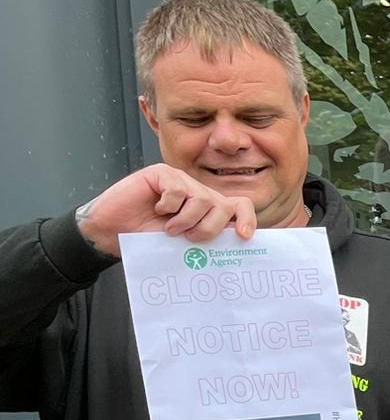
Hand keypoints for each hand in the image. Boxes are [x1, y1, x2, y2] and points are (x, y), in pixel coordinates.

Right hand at [75, 164, 258, 255]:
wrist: (111, 232)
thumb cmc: (146, 238)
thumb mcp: (184, 245)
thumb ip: (207, 240)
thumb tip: (234, 244)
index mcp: (208, 210)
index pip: (239, 207)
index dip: (247, 219)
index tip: (243, 236)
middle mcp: (198, 193)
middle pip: (224, 206)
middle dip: (209, 228)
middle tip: (189, 237)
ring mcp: (181, 181)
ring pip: (203, 199)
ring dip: (186, 220)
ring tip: (169, 228)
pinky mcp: (162, 174)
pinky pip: (177, 189)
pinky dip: (168, 205)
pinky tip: (157, 209)